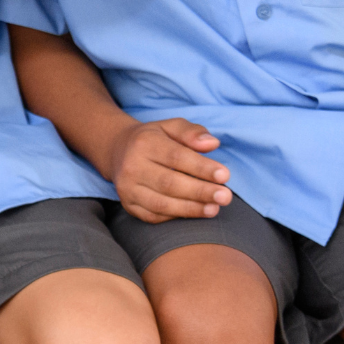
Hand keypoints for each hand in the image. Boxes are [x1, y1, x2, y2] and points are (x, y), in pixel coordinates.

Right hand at [106, 118, 230, 222]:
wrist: (118, 151)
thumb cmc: (154, 139)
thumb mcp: (172, 126)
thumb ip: (192, 132)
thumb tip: (212, 144)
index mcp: (144, 143)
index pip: (177, 157)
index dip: (202, 168)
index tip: (225, 175)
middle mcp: (131, 167)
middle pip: (169, 183)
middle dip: (200, 192)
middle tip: (225, 197)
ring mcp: (127, 189)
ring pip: (160, 204)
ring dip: (190, 209)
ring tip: (214, 209)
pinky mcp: (127, 205)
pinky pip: (152, 216)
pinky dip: (175, 216)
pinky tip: (194, 213)